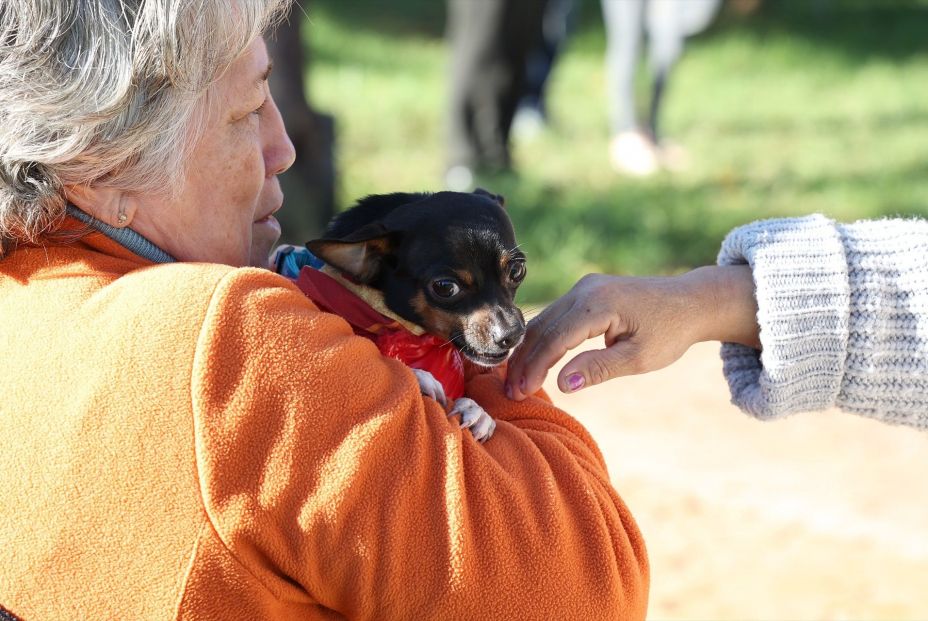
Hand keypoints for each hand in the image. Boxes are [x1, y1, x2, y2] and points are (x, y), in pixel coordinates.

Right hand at [505, 266, 758, 398]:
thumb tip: (562, 384)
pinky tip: (531, 362)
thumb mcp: (638, 358)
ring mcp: (583, 287)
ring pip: (543, 321)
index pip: (555, 338)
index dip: (535, 367)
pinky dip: (541, 340)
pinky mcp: (584, 292)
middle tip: (510, 393)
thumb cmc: (669, 332)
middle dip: (523, 362)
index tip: (521, 393)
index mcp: (599, 303)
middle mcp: (585, 289)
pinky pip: (554, 317)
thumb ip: (598, 368)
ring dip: (528, 352)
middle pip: (542, 328)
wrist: (690, 302)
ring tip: (516, 382)